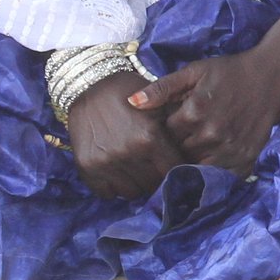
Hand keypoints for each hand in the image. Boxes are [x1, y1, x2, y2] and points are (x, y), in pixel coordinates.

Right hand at [65, 80, 186, 201]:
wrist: (92, 87)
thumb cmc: (131, 95)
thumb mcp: (159, 106)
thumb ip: (174, 131)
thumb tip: (192, 155)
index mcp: (150, 138)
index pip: (174, 170)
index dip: (178, 169)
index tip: (176, 166)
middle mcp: (128, 153)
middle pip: (153, 184)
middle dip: (158, 178)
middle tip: (156, 169)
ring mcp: (106, 162)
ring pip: (132, 193)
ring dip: (137, 184)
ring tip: (138, 171)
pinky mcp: (87, 168)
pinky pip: (107, 193)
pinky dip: (115, 187)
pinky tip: (120, 173)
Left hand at [133, 42, 279, 177]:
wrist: (273, 76)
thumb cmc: (230, 72)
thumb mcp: (195, 72)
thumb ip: (163, 87)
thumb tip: (131, 103)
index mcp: (192, 112)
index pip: (164, 136)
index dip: (166, 132)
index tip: (172, 126)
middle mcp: (209, 134)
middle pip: (178, 154)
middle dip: (179, 148)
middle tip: (186, 138)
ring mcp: (228, 149)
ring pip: (196, 168)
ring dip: (194, 162)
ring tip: (198, 150)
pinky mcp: (245, 158)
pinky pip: (219, 177)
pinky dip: (213, 174)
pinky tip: (213, 161)